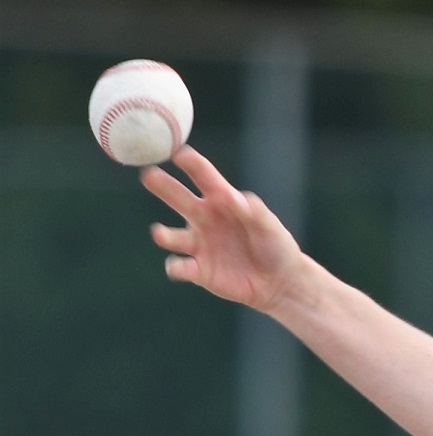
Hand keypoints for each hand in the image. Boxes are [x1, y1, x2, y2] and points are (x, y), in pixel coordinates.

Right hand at [141, 146, 302, 312]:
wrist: (280, 282)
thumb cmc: (275, 247)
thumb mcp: (269, 225)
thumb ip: (254, 210)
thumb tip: (235, 198)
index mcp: (222, 200)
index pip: (202, 175)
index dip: (189, 162)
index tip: (176, 152)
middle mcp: (205, 218)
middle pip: (178, 198)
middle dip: (162, 185)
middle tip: (148, 175)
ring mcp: (200, 244)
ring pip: (173, 236)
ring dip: (163, 235)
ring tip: (160, 234)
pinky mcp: (200, 270)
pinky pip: (181, 267)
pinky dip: (176, 267)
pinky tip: (178, 267)